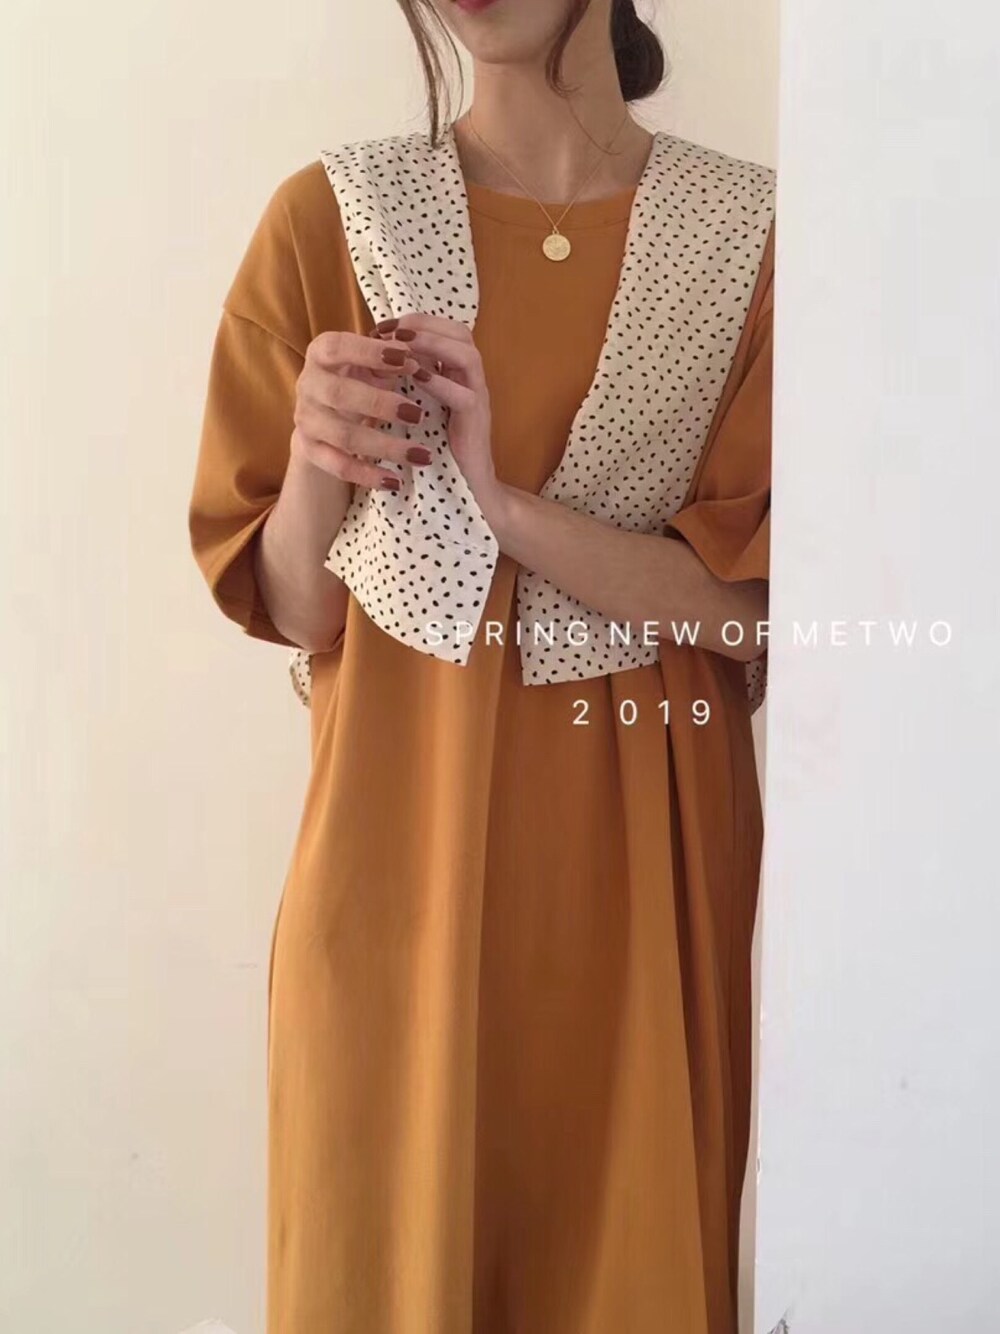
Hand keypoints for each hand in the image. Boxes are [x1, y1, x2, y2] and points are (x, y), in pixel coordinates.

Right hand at [291, 328, 436, 490]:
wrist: (322, 414)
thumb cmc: (354, 380)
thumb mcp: (369, 365)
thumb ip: (390, 361)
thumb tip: (414, 361)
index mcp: (320, 354)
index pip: (338, 348)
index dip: (369, 351)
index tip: (406, 357)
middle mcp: (307, 384)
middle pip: (339, 394)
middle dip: (380, 404)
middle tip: (418, 414)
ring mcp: (306, 419)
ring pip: (344, 436)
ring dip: (385, 446)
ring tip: (422, 455)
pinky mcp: (310, 449)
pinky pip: (339, 466)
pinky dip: (368, 475)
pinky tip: (396, 481)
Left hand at [372, 313, 508, 523]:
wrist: (466, 489)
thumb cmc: (438, 450)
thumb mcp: (420, 409)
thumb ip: (410, 383)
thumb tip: (377, 360)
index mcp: (459, 376)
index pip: (447, 330)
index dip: (417, 322)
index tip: (384, 327)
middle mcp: (473, 382)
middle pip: (462, 333)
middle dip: (424, 326)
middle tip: (392, 331)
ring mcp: (478, 400)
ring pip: (467, 356)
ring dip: (433, 346)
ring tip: (402, 348)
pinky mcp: (476, 424)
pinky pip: (463, 395)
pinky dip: (439, 382)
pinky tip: (415, 379)